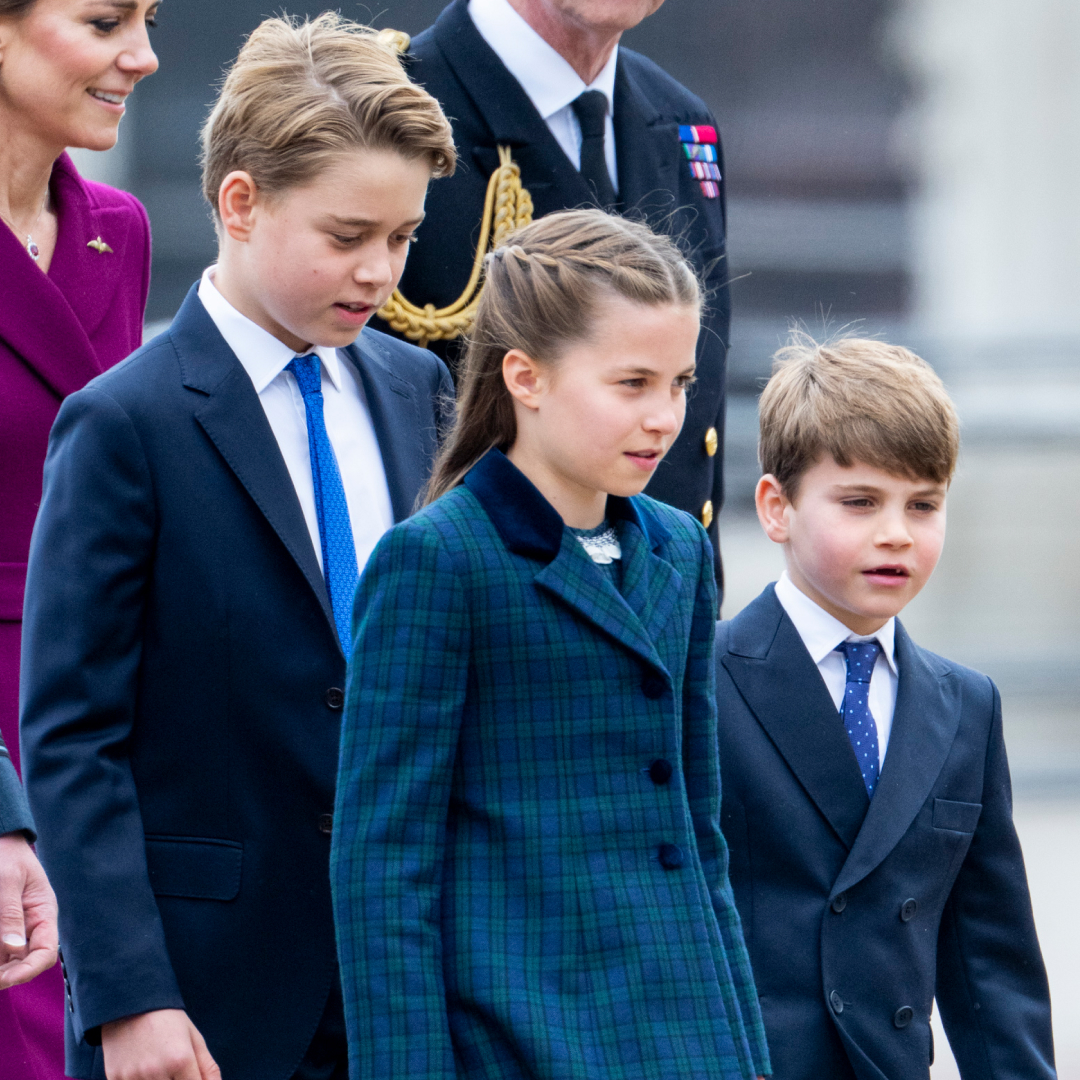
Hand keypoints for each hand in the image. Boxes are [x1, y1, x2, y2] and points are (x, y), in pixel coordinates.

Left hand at [0, 832, 58, 987]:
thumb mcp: (7, 883)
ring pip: (7, 960)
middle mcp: (31, 926)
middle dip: (6, 975)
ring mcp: (14, 929)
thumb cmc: (5, 856)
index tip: (3, 980)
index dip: (28, 971)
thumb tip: (14, 949)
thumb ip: (10, 915)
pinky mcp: (1, 929)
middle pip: (25, 962)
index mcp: (43, 913)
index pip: (46, 953)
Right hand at [102, 1009, 220, 1079]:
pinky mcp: (114, 1078)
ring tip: (159, 1067)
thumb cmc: (167, 1020)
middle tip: (173, 1070)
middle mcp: (157, 1071)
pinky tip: (141, 1070)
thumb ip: (207, 1067)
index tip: (190, 1076)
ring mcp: (133, 1077)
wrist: (130, 1002)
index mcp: (181, 1059)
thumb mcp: (193, 1037)